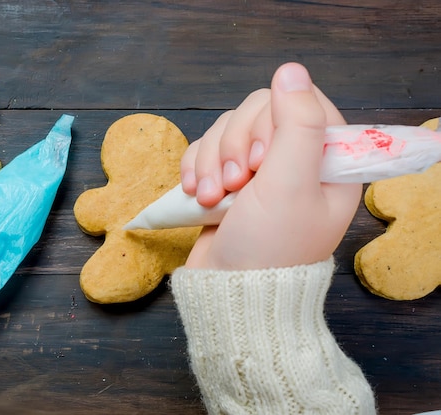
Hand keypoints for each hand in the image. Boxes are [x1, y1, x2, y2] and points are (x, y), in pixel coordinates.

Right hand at [182, 62, 361, 269]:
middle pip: (256, 113)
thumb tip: (291, 70)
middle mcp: (295, 161)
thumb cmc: (269, 248)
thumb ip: (297, 124)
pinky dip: (196, 169)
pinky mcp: (228, 181)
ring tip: (213, 199)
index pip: (300, 103)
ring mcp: (258, 171)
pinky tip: (197, 196)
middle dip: (233, 147)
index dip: (270, 124)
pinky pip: (206, 150)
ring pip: (226, 130)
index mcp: (327, 161)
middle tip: (235, 184)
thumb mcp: (290, 185)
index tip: (260, 161)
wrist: (231, 291)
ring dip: (211, 162)